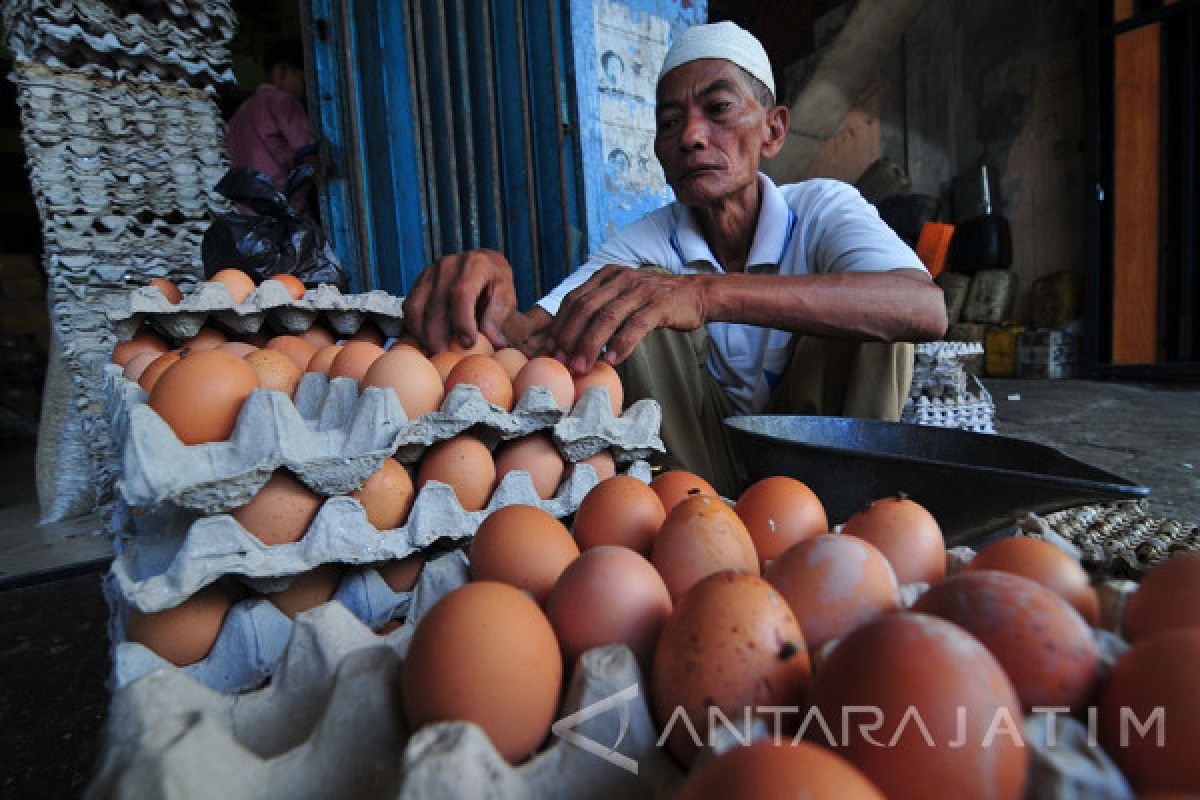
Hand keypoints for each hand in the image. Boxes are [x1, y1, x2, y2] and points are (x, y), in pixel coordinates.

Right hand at [402, 249, 518, 352]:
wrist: (483, 267)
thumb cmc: (496, 286)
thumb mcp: (506, 298)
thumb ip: (498, 317)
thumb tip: (494, 342)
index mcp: (476, 264)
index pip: (462, 293)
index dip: (463, 321)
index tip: (468, 344)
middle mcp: (449, 264)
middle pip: (435, 304)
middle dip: (438, 336)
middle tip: (445, 356)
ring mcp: (430, 272)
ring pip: (416, 307)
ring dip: (422, 334)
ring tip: (433, 352)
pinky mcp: (419, 281)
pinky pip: (409, 307)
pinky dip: (413, 327)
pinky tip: (425, 341)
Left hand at [545, 266, 708, 372]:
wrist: (696, 294)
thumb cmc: (655, 302)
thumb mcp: (623, 297)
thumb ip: (600, 310)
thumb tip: (570, 340)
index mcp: (607, 275)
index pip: (574, 299)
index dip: (560, 325)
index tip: (550, 349)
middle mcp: (621, 278)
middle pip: (586, 308)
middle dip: (569, 337)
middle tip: (561, 362)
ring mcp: (641, 289)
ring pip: (607, 317)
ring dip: (590, 345)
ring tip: (581, 367)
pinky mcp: (660, 303)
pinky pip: (636, 325)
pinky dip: (621, 344)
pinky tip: (612, 361)